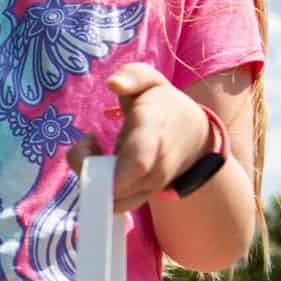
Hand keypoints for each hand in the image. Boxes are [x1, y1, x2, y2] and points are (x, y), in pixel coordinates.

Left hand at [66, 63, 212, 212]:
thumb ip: (133, 76)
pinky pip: (112, 204)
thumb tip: (113, 83)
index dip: (111, 168)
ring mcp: (150, 187)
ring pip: (110, 199)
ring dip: (90, 178)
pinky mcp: (142, 198)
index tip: (90, 140)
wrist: (193, 137)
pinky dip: (97, 188)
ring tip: (96, 149)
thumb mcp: (152, 81)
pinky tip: (100, 164)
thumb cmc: (164, 105)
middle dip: (86, 168)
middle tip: (89, 140)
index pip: (138, 162)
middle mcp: (154, 167)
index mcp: (153, 133)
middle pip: (116, 188)